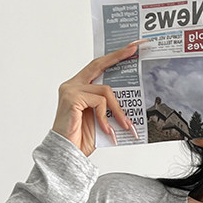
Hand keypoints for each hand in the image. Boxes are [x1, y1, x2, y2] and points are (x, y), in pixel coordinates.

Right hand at [52, 41, 145, 155]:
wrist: (67, 154)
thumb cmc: (80, 139)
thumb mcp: (100, 118)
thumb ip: (108, 106)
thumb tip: (127, 100)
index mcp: (78, 87)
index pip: (97, 67)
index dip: (113, 57)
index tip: (129, 48)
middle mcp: (72, 85)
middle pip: (99, 65)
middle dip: (118, 56)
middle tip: (134, 50)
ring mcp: (71, 90)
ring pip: (105, 90)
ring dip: (118, 110)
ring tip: (124, 125)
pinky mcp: (72, 98)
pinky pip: (99, 102)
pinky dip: (106, 118)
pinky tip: (107, 130)